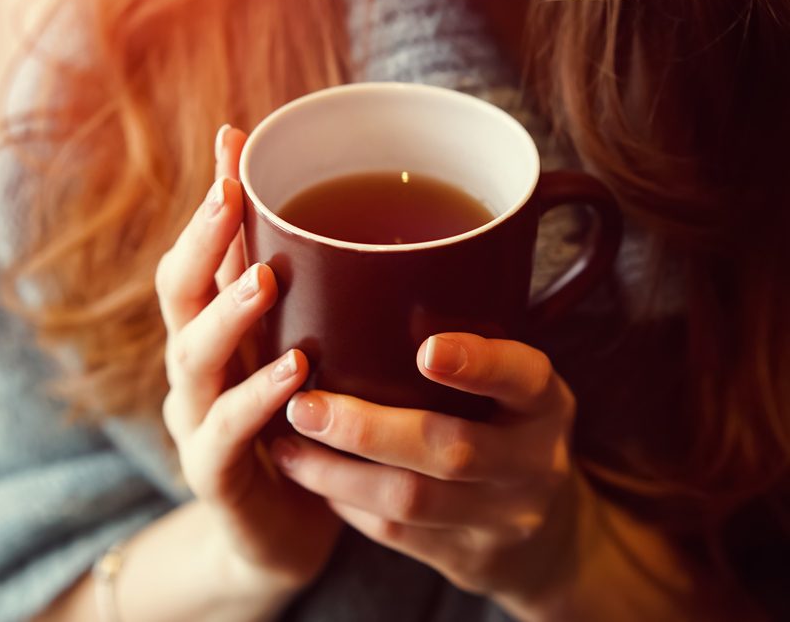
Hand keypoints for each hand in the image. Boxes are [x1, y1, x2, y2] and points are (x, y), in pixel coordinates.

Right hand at [155, 125, 340, 590]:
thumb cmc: (301, 426)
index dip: (211, 199)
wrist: (285, 529)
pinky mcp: (214, 474)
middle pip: (177, 293)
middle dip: (203, 240)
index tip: (235, 139)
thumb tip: (368, 224)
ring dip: (228, 314)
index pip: (199, 252)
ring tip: (265, 278)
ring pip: (191, 357)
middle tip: (234, 195)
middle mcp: (195, 367)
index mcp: (215, 330)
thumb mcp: (304, 351)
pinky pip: (225, 433)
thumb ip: (316, 298)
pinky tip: (294, 373)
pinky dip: (257, 399)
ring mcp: (196, 420)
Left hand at [269, 332, 576, 599]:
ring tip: (287, 444)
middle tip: (305, 404)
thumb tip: (361, 276)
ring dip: (337, 472)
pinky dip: (345, 502)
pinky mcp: (465, 557)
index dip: (479, 364)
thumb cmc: (507, 429)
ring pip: (410, 500)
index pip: (524, 377)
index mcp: (545, 404)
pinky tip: (310, 476)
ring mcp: (501, 518)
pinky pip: (395, 532)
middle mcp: (533, 462)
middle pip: (450, 449)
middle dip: (367, 428)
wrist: (546, 539)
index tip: (426, 348)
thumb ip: (469, 345)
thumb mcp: (513, 388)